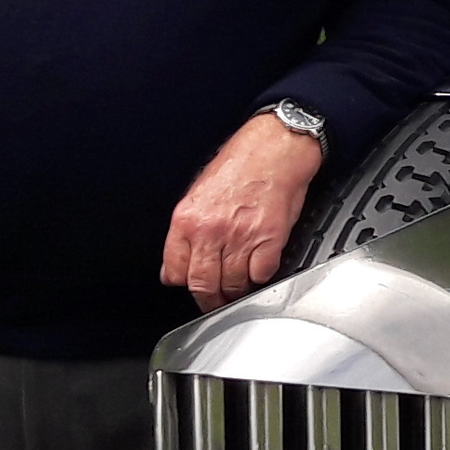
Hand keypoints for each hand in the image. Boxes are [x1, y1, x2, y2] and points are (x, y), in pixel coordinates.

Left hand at [165, 112, 323, 310]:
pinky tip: (259, 267)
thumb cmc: (240, 164)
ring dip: (237, 290)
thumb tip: (175, 265)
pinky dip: (260, 277)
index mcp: (187, 218)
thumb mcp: (198, 192)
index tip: (192, 285)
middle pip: (203, 285)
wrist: (274, 148)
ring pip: (233, 285)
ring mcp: (240, 237)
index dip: (184, 283)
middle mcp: (210, 230)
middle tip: (216, 301)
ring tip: (240, 285)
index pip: (175, 271)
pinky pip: (260, 275)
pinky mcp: (269, 240)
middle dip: (209, 300)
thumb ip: (186, 231)